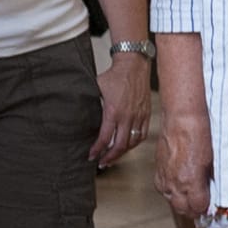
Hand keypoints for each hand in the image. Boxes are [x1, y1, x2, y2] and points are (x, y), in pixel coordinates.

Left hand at [92, 50, 151, 165]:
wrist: (133, 64)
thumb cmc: (114, 75)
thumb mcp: (97, 89)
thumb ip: (93, 105)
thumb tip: (82, 115)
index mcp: (113, 112)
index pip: (105, 138)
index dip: (97, 150)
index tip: (91, 156)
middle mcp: (127, 116)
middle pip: (120, 145)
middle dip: (109, 157)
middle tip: (102, 163)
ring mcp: (139, 115)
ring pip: (132, 142)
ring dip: (122, 152)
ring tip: (114, 157)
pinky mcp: (146, 113)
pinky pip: (142, 134)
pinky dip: (135, 143)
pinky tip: (129, 145)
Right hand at [153, 102, 212, 216]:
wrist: (182, 117)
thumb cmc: (200, 133)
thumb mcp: (214, 159)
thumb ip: (212, 179)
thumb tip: (216, 189)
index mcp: (190, 181)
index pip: (198, 207)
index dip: (207, 209)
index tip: (212, 208)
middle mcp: (175, 182)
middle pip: (182, 209)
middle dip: (194, 210)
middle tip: (203, 207)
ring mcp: (165, 177)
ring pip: (171, 201)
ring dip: (182, 202)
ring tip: (192, 198)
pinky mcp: (158, 170)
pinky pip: (163, 189)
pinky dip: (172, 191)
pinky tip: (179, 186)